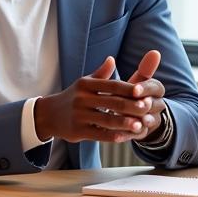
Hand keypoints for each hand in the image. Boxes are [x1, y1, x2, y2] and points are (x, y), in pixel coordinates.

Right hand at [33, 56, 157, 143]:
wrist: (50, 114)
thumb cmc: (73, 97)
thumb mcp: (84, 83)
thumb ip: (101, 74)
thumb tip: (112, 59)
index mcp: (86, 85)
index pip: (112, 85)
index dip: (128, 88)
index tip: (144, 91)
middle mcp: (81, 98)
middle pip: (112, 102)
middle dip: (132, 106)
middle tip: (147, 108)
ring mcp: (79, 115)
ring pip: (107, 120)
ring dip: (125, 123)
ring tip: (140, 125)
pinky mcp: (77, 131)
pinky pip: (98, 134)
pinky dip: (112, 136)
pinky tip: (124, 137)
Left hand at [125, 50, 166, 141]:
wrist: (133, 113)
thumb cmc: (133, 92)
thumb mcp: (138, 81)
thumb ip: (144, 69)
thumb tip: (155, 52)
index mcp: (156, 90)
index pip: (156, 87)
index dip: (146, 88)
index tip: (135, 89)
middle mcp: (157, 105)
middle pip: (156, 105)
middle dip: (146, 105)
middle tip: (137, 105)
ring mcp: (151, 120)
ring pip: (149, 121)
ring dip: (141, 121)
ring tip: (131, 121)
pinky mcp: (142, 133)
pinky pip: (138, 135)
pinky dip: (128, 134)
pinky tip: (119, 134)